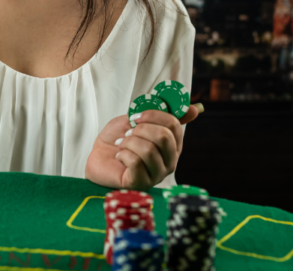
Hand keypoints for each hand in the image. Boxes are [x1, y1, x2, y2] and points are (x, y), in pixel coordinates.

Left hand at [85, 103, 200, 189]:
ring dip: (129, 142)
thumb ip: (161, 115)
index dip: (153, 115)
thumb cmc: (118, 140)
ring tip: (122, 144)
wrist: (97, 157)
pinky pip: (136, 162)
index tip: (135, 116)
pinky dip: (123, 154)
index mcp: (172, 145)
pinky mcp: (142, 184)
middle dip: (140, 129)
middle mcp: (170, 161)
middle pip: (163, 137)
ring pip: (149, 150)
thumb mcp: (137, 122)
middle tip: (128, 133)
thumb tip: (195, 109)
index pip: (174, 125)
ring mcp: (158, 175)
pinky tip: (119, 156)